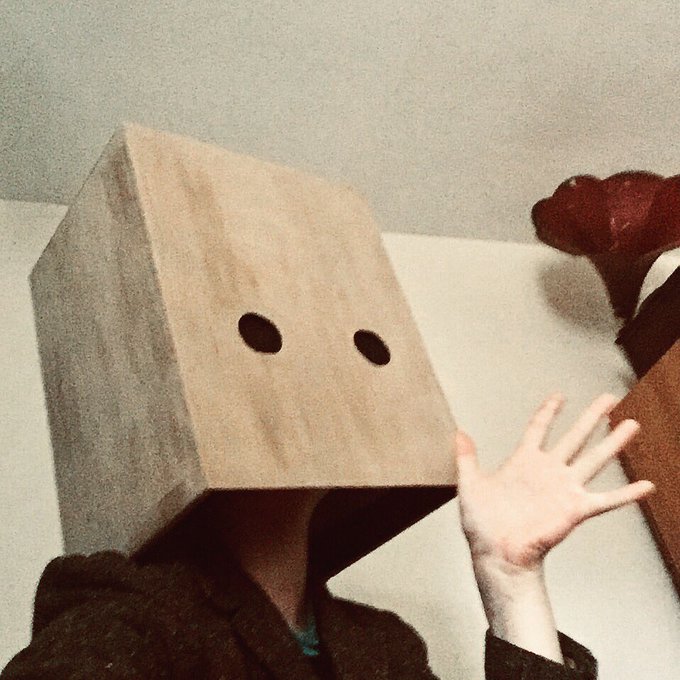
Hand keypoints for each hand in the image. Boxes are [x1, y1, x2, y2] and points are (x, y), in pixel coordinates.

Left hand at [454, 392, 655, 573]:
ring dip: (613, 442)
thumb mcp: (470, 485)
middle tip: (610, 398)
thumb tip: (458, 434)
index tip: (559, 395)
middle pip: (575, 437)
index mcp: (523, 462)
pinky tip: (646, 485)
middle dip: (592, 417)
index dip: (549, 411)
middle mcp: (548, 472)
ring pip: (594, 459)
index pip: (539, 428)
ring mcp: (563, 489)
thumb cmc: (482, 525)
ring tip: (632, 424)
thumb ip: (467, 458)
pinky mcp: (574, 510)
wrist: (495, 554)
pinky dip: (626, 494)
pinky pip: (605, 499)